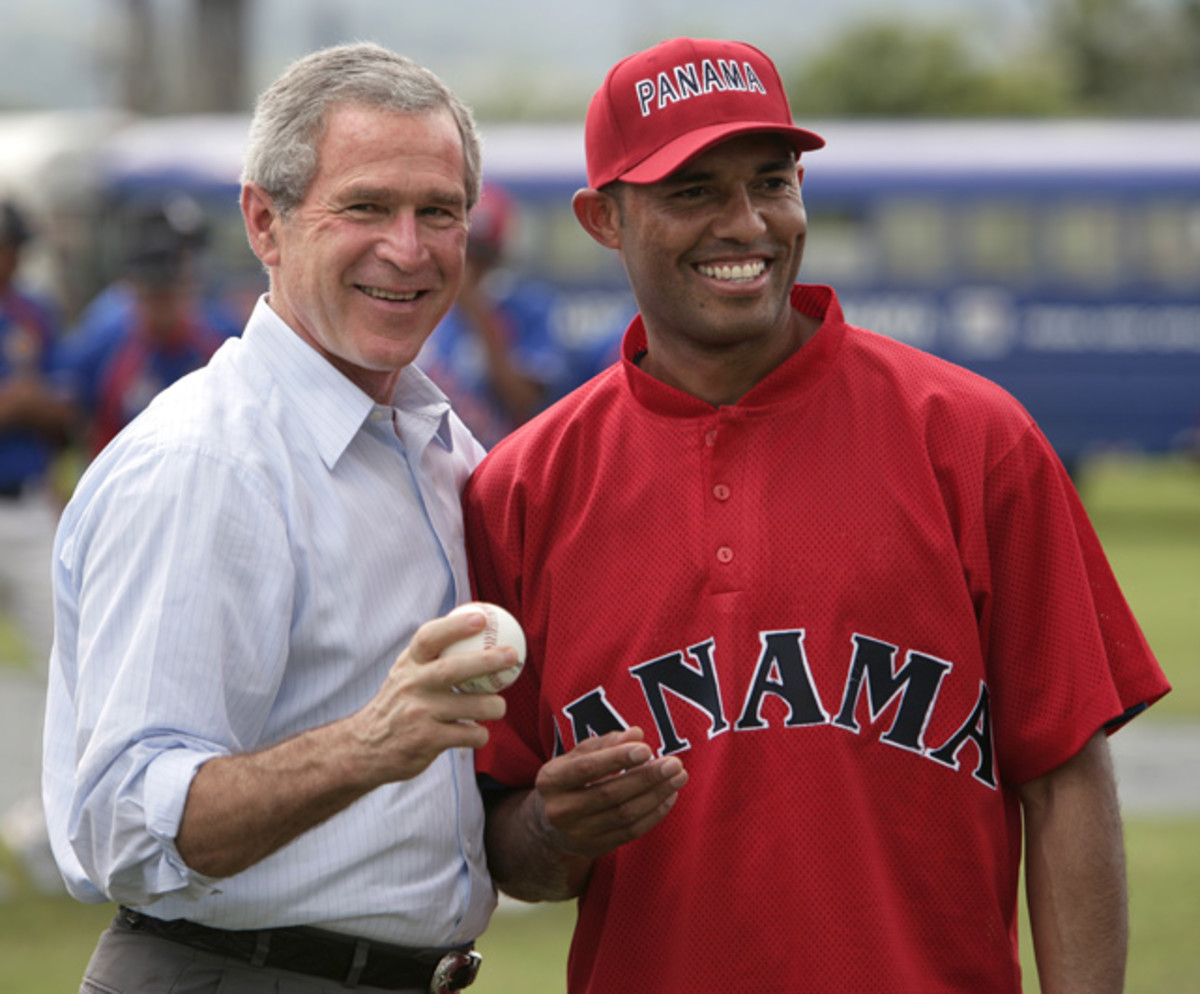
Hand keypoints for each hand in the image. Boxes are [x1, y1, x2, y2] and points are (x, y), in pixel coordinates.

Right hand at [345, 608, 514, 785]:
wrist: (365, 749)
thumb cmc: (398, 706)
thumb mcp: (404, 675)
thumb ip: (429, 656)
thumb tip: (472, 628)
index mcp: (408, 665)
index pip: (429, 637)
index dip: (455, 625)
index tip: (481, 618)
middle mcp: (411, 686)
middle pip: (453, 669)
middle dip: (487, 660)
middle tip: (512, 655)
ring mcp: (419, 714)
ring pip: (469, 705)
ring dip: (493, 705)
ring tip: (499, 706)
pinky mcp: (426, 740)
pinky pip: (467, 734)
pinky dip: (480, 734)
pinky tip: (478, 733)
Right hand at [534, 728, 687, 860]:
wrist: (550, 825)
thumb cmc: (570, 779)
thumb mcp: (577, 756)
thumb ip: (606, 743)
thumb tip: (636, 734)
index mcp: (550, 780)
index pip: (586, 768)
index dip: (617, 758)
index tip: (646, 749)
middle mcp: (560, 810)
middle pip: (609, 794)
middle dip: (646, 778)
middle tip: (674, 764)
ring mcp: (578, 834)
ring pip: (624, 815)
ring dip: (656, 795)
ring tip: (678, 777)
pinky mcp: (595, 849)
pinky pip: (631, 832)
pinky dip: (654, 814)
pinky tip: (669, 796)